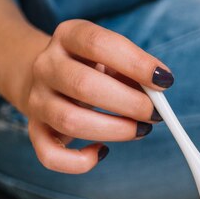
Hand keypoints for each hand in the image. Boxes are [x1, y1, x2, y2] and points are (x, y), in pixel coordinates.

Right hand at [19, 20, 173, 173]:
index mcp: (68, 37)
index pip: (97, 43)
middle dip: (129, 103)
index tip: (163, 81)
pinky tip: (102, 151)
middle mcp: (46, 66)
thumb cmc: (92, 68)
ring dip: (115, 130)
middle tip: (154, 113)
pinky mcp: (35, 130)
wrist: (45, 77)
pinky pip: (51, 155)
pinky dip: (79, 162)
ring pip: (70, 121)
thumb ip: (134, 71)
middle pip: (83, 85)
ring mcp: (37, 100)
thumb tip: (158, 92)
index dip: (134, 63)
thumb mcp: (112, 57)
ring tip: (140, 129)